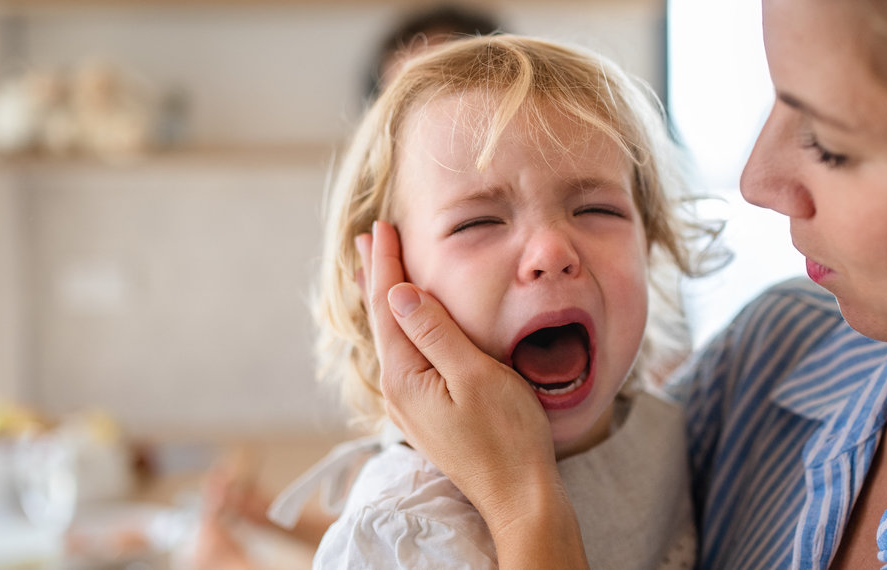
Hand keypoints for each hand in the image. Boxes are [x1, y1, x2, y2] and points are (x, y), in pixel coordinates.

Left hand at [358, 221, 587, 567]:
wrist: (519, 495)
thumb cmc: (507, 436)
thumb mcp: (475, 376)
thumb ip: (436, 333)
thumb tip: (399, 292)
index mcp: (406, 376)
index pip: (390, 306)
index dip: (386, 264)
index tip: (382, 228)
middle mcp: (399, 391)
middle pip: (383, 320)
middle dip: (378, 276)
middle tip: (368, 238)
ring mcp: (412, 405)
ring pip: (394, 339)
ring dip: (388, 300)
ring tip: (376, 272)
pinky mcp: (429, 414)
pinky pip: (406, 357)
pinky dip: (403, 328)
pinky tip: (405, 326)